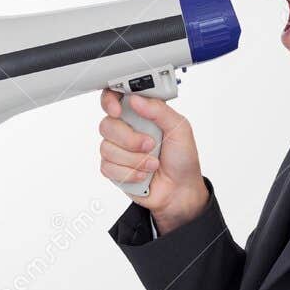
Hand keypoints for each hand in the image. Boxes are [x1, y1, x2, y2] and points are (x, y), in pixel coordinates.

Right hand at [98, 89, 208, 233]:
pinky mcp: (113, 169)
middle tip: (150, 145)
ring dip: (134, 160)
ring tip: (152, 164)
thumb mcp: (180, 129)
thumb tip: (135, 99)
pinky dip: (129, 173)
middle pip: (107, 125)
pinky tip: (143, 174)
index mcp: (140, 114)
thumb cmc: (182, 159)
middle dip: (129, 139)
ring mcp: (118, 149)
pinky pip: (107, 167)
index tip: (117, 110)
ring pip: (106, 148)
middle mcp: (126, 129)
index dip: (109, 101)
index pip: (114, 98)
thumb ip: (159, 110)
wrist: (180, 190)